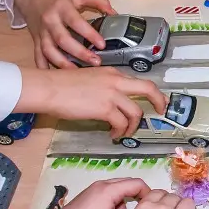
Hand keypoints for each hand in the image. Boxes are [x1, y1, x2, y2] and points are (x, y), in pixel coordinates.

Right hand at [14, 0, 115, 68]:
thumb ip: (99, 1)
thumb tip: (115, 14)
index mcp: (62, 8)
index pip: (76, 22)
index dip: (89, 34)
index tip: (102, 45)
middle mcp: (50, 21)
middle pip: (63, 40)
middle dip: (79, 53)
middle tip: (96, 62)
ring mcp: (41, 32)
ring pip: (49, 51)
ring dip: (63, 63)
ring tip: (78, 73)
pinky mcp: (36, 40)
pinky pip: (38, 56)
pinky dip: (44, 67)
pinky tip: (54, 78)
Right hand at [16, 67, 167, 138]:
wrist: (48, 88)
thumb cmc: (61, 85)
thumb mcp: (89, 78)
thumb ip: (104, 86)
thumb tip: (111, 101)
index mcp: (112, 73)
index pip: (138, 81)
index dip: (150, 92)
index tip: (155, 100)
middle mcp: (116, 81)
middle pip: (148, 89)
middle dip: (159, 101)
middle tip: (161, 111)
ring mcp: (112, 94)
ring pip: (136, 112)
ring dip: (133, 125)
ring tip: (123, 132)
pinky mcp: (105, 108)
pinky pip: (122, 123)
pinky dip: (120, 131)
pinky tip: (113, 134)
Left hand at [61, 178, 151, 208]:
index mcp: (109, 189)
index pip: (137, 184)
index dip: (148, 194)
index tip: (151, 208)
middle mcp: (102, 184)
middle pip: (128, 184)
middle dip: (137, 198)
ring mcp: (94, 189)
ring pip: (118, 191)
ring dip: (124, 204)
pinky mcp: (89, 195)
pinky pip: (108, 195)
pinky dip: (114, 205)